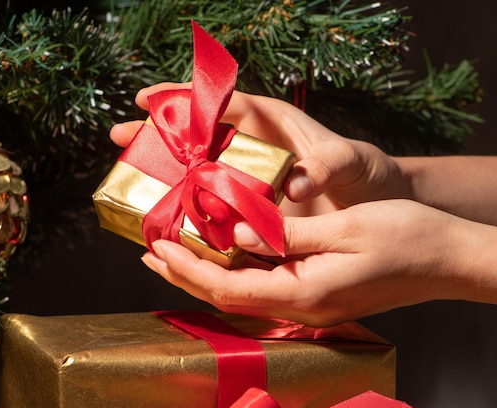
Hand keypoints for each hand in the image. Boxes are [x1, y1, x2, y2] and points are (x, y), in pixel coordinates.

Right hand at [110, 84, 409, 214]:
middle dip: (158, 134)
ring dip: (165, 174)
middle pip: (198, 134)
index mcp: (272, 123)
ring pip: (199, 170)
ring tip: (130, 180)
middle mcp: (254, 147)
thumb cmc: (369, 175)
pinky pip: (215, 205)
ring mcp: (250, 178)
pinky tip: (167, 219)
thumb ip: (329, 166)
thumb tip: (296, 186)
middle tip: (119, 139)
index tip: (146, 99)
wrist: (378, 210)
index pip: (222, 102)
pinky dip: (191, 209)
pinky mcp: (252, 208)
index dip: (183, 98)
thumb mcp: (354, 163)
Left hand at [140, 199, 469, 326]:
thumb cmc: (405, 238)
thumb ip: (287, 234)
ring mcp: (311, 304)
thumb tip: (238, 231)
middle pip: (230, 296)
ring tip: (178, 250)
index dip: (190, 267)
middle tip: (152, 251)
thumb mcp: (345, 229)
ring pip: (245, 292)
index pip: (229, 287)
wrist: (448, 260)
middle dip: (188, 274)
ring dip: (209, 272)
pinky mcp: (319, 294)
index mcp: (304, 293)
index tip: (159, 244)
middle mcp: (302, 306)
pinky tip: (228, 250)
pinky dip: (238, 268)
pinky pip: (266, 285)